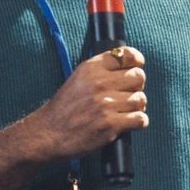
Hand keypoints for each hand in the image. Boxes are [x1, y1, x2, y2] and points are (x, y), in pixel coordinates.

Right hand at [25, 44, 149, 163]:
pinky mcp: (111, 124)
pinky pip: (140, 119)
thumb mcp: (78, 79)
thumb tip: (129, 67)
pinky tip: (128, 123)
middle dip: (137, 87)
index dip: (136, 62)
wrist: (48, 134)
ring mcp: (106, 104)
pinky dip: (139, 122)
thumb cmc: (64, 108)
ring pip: (141, 99)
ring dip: (137, 107)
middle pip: (139, 77)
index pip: (127, 55)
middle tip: (127, 96)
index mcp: (91, 68)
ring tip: (125, 112)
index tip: (137, 67)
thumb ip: (100, 71)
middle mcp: (100, 83)